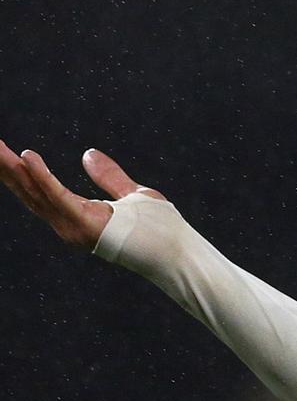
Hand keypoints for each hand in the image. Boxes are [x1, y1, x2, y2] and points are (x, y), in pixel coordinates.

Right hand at [0, 140, 164, 250]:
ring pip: (35, 192)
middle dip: (5, 168)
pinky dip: (42, 177)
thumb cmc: (158, 228)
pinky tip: (27, 157)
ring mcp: (75, 225)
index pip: (39, 189)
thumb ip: (108, 176)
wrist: (176, 250)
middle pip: (28, 191)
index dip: (18, 171)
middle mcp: (68, 222)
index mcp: (77, 214)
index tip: (2, 150)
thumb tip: (87, 153)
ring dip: (13, 169)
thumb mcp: (132, 193)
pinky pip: (58, 196)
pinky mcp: (86, 223)